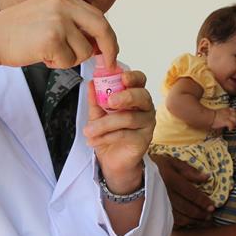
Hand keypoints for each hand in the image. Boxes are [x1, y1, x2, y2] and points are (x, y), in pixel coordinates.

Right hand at [0, 0, 119, 69]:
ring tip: (49, 53)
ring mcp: (58, 20)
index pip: (99, 16)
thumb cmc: (18, 31)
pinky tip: (42, 56)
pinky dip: (58, 64)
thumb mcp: (48, 14)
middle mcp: (64, 4)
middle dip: (109, 49)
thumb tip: (100, 42)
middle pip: (102, 28)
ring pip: (85, 50)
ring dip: (71, 59)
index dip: (108, 36)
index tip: (110, 51)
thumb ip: (73, 22)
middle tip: (109, 64)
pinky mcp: (52, 38)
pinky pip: (70, 61)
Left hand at [83, 70, 154, 193]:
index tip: (122, 77)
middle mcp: (145, 107)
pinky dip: (106, 136)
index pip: (140, 80)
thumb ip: (96, 99)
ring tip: (88, 131)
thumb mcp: (99, 113)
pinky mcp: (144, 140)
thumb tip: (91, 82)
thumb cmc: (108, 131)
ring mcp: (147, 123)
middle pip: (141, 96)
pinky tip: (94, 140)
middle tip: (109, 102)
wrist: (112, 159)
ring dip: (104, 124)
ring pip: (128, 118)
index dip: (133, 76)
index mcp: (136, 95)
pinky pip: (125, 134)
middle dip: (125, 97)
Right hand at [150, 154, 212, 226]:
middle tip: (209, 217)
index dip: (203, 201)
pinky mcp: (154, 210)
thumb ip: (189, 170)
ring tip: (201, 222)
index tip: (212, 207)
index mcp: (172, 180)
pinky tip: (186, 224)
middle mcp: (167, 194)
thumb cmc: (154, 165)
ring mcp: (160, 204)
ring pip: (179, 217)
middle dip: (200, 214)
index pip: (192, 194)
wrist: (132, 173)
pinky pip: (168, 220)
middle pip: (187, 208)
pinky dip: (179, 224)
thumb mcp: (172, 162)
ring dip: (192, 221)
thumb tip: (207, 177)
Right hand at [210, 107, 235, 131]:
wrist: (209, 116)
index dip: (234, 113)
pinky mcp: (226, 121)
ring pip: (235, 119)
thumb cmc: (210, 115)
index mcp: (225, 109)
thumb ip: (220, 114)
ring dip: (234, 123)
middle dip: (235, 118)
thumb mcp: (216, 112)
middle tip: (234, 122)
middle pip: (235, 114)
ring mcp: (227, 117)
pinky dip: (231, 127)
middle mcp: (227, 112)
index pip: (233, 110)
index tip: (233, 116)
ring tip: (232, 126)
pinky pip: (231, 124)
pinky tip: (229, 129)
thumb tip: (219, 117)